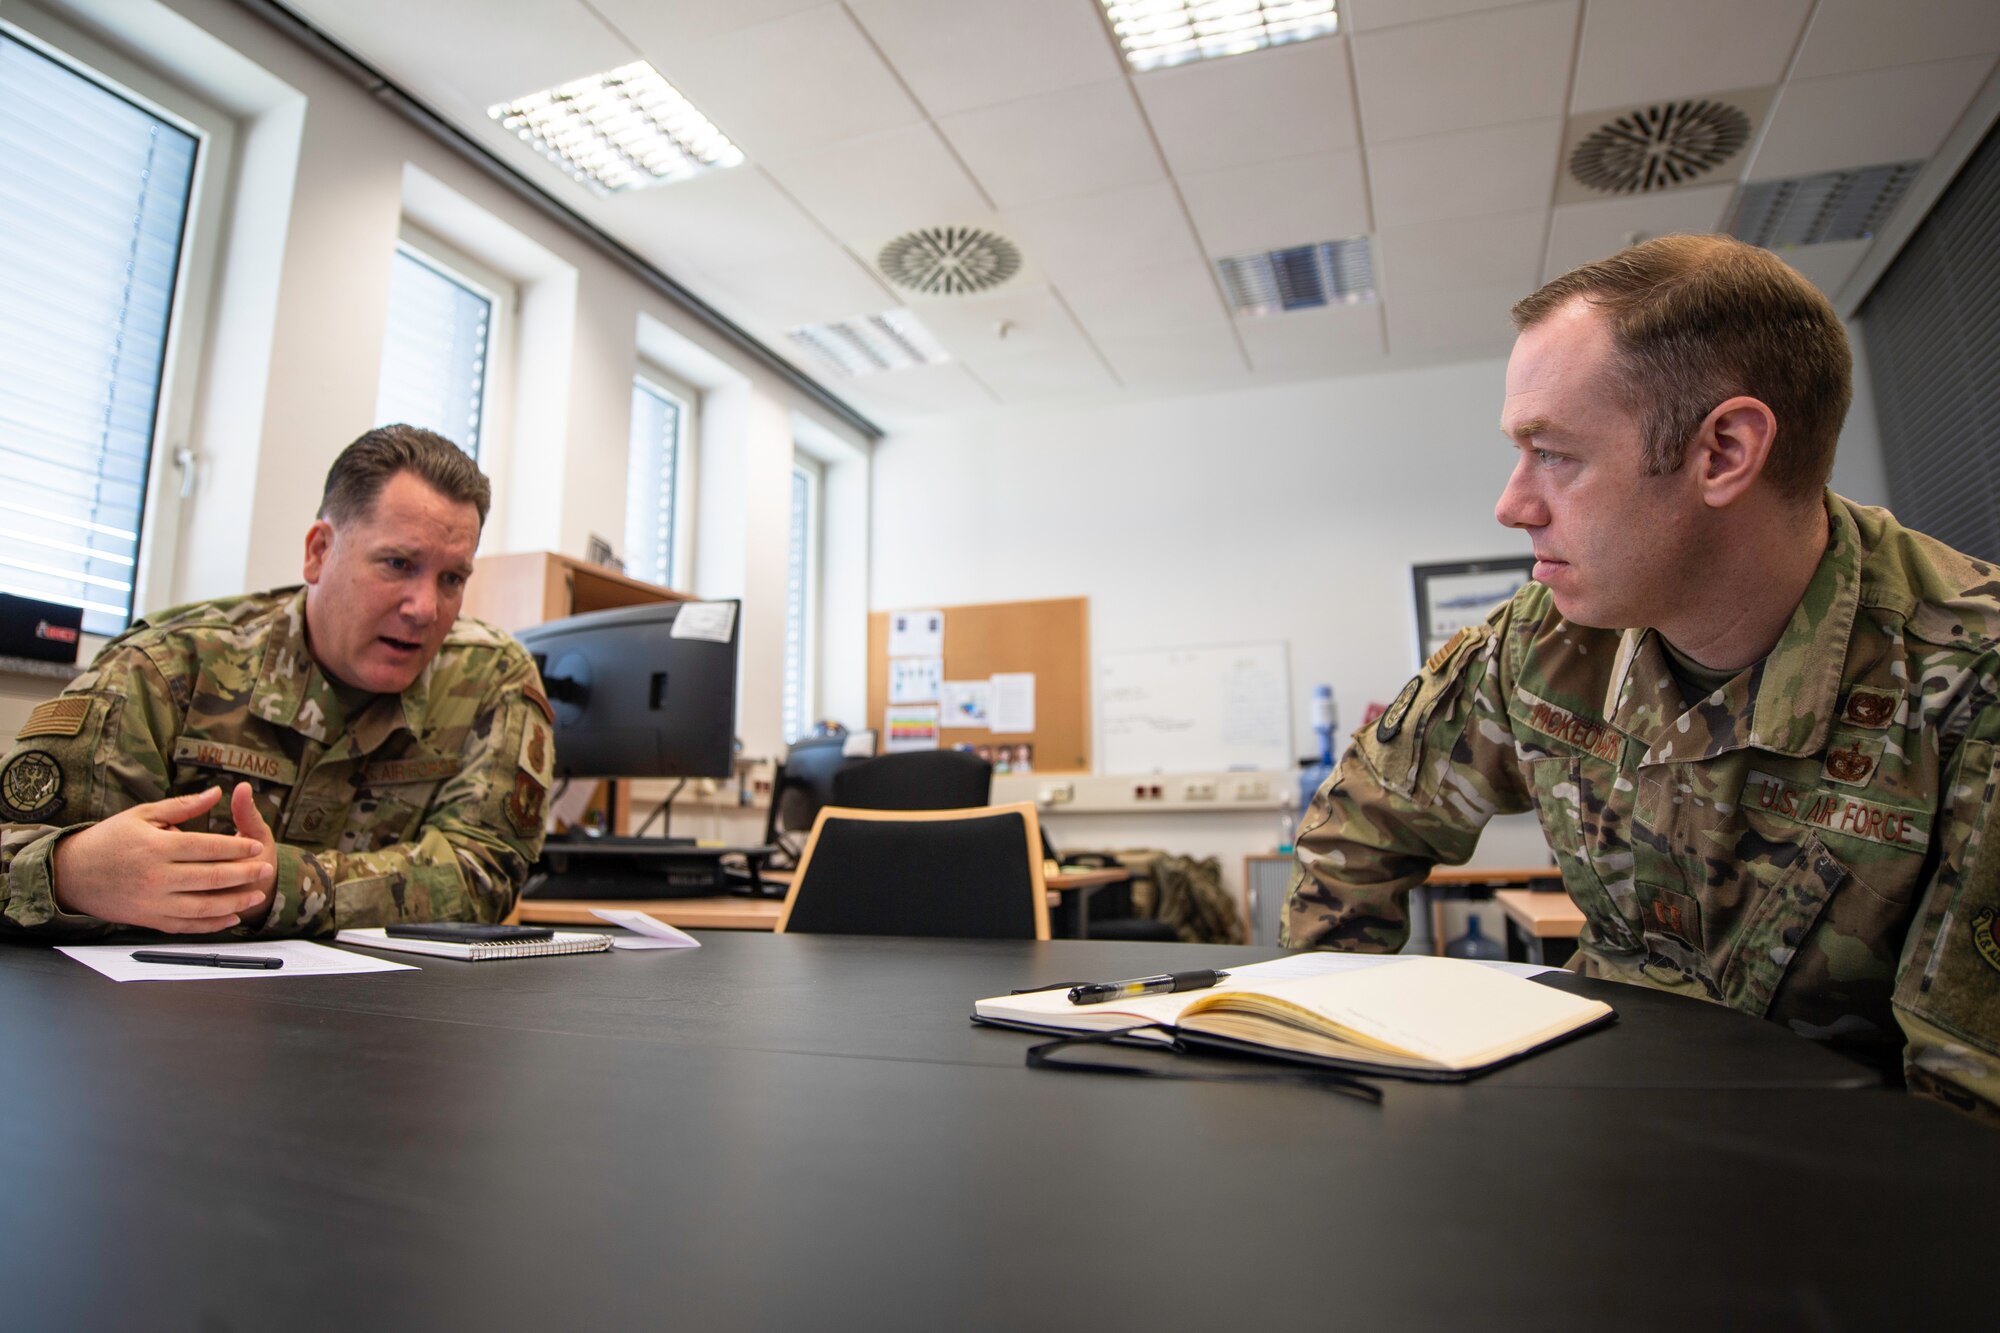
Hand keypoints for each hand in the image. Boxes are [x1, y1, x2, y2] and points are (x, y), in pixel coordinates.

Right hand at [51, 787, 276, 932]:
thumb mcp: (144, 814)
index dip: (237, 848)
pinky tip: (230, 917)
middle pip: (211, 877)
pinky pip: (187, 926)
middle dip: (244, 874)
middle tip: (266, 869)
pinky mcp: (150, 920)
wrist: (73, 873)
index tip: (256, 847)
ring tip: (256, 895)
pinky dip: (212, 924)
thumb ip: (183, 806)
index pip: (208, 848)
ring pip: (204, 906)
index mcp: (157, 847)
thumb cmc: (110, 839)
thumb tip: (218, 792)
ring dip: (236, 902)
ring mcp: (153, 902)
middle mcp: (157, 877)